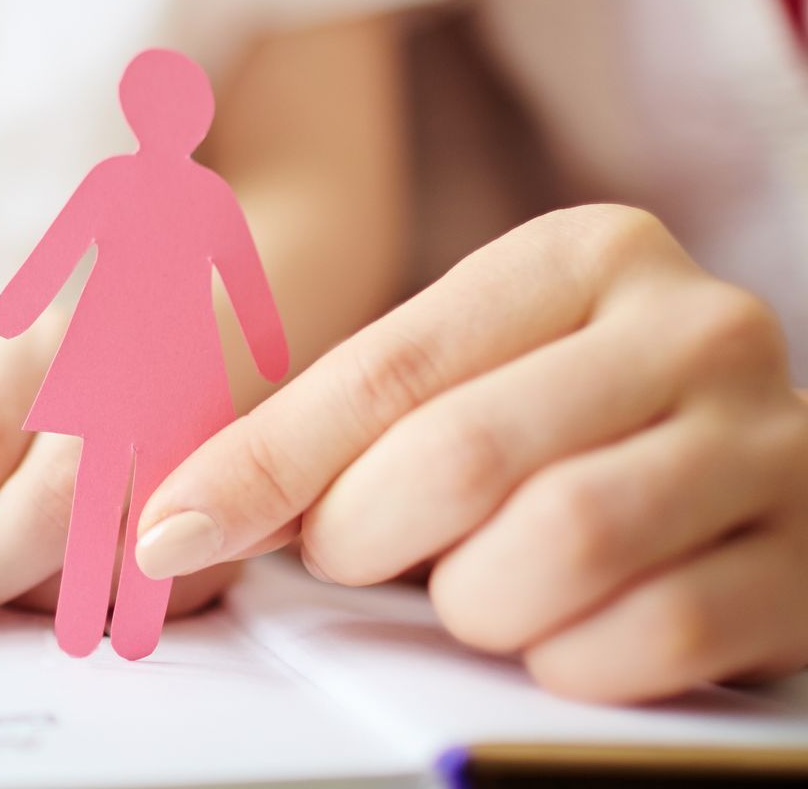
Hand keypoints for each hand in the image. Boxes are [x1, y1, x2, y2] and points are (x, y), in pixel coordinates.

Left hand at [0, 316, 233, 622]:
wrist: (193, 329)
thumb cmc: (48, 378)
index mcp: (32, 343)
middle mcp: (121, 376)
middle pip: (45, 509)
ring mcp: (190, 437)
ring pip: (105, 560)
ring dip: (33, 598)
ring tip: (3, 573)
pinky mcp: (234, 504)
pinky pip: (156, 593)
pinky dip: (99, 608)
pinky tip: (72, 578)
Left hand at [134, 205, 807, 702]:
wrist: (774, 478)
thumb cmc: (580, 426)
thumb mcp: (475, 377)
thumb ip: (344, 422)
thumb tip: (176, 510)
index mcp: (582, 255)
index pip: (385, 366)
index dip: (263, 461)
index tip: (168, 528)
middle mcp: (691, 325)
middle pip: (462, 455)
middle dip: (364, 534)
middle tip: (347, 555)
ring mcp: (768, 441)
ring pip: (560, 545)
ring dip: (474, 601)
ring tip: (470, 587)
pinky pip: (651, 635)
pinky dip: (569, 659)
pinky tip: (558, 636)